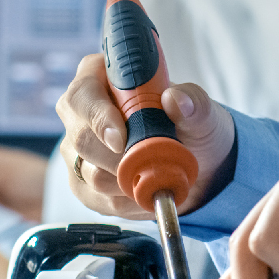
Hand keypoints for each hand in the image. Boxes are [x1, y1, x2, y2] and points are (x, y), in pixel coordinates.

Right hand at [55, 53, 234, 218]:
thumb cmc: (191, 126)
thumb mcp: (202, 111)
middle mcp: (80, 111)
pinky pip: (96, 199)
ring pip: (89, 174)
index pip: (83, 94)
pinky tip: (147, 191)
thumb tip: (175, 99)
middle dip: (119, 159)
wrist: (195, 164)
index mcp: (100, 76)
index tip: (122, 139)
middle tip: (151, 164)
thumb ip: (193, 103)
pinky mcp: (80, 181)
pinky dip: (128, 202)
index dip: (99, 118)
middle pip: (80, 138)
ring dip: (128, 182)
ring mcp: (76, 148)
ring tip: (158, 175)